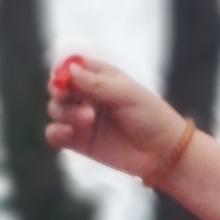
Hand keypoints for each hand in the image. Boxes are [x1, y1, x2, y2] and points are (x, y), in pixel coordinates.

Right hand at [43, 51, 193, 184]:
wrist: (164, 154)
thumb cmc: (152, 117)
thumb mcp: (128, 94)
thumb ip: (98, 83)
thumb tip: (70, 71)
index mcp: (100, 76)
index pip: (71, 65)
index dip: (63, 70)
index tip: (65, 79)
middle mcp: (87, 95)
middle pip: (58, 87)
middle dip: (59, 91)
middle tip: (66, 96)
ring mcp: (81, 118)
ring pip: (56, 109)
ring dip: (65, 112)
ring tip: (88, 119)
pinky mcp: (78, 141)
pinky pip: (55, 134)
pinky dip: (56, 133)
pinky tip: (68, 134)